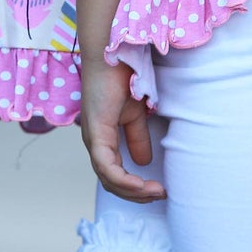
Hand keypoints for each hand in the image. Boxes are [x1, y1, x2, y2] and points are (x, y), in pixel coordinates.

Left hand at [78, 50, 165, 203]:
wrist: (114, 55)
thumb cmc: (121, 78)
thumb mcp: (135, 115)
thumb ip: (137, 137)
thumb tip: (144, 162)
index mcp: (102, 139)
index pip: (114, 174)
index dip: (134, 186)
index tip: (157, 189)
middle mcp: (94, 143)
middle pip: (110, 182)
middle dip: (135, 194)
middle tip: (159, 195)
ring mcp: (93, 139)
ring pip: (108, 179)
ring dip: (133, 191)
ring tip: (155, 192)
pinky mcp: (95, 134)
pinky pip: (107, 167)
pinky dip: (124, 180)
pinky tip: (141, 184)